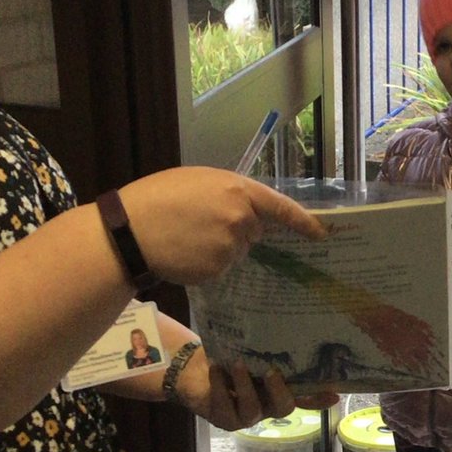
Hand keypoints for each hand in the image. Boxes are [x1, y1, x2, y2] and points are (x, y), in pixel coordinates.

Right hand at [119, 167, 326, 287]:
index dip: (302, 221)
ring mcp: (230, 247)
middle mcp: (240, 219)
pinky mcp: (217, 270)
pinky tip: (184, 253)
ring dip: (220, 248)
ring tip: (186, 237)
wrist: (130, 232)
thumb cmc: (157, 199)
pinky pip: (220, 268)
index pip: (280, 207)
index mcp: (236, 190)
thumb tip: (247, 215)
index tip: (321, 233)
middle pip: (254, 231)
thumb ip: (227, 194)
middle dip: (238, 230)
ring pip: (236, 252)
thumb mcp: (195, 182)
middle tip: (203, 224)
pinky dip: (207, 264)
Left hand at [174, 349, 338, 432]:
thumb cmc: (228, 356)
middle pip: (283, 407)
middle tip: (272, 371)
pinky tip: (217, 369)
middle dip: (279, 390)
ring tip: (237, 364)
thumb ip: (266, 347)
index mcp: (278, 390)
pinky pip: (225, 407)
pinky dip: (219, 386)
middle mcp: (267, 406)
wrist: (196, 370)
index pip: (304, 396)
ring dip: (245, 385)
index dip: (319, 398)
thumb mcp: (248, 350)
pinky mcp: (224, 418)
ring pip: (252, 409)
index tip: (335, 392)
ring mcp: (246, 416)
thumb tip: (282, 320)